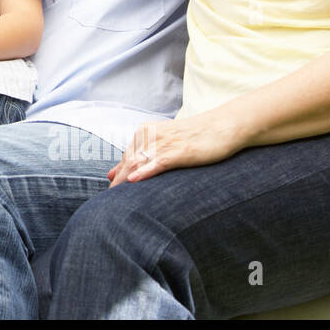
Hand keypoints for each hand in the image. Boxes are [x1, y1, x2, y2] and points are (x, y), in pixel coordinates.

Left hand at [107, 115, 241, 186]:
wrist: (223, 126)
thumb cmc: (194, 137)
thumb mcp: (163, 144)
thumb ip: (138, 157)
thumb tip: (112, 174)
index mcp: (144, 132)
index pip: (125, 158)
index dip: (117, 177)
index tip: (110, 194)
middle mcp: (150, 135)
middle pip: (128, 162)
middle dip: (118, 183)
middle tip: (107, 203)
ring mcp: (164, 142)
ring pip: (139, 163)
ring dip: (125, 181)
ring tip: (114, 199)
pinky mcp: (179, 151)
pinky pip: (158, 162)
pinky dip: (145, 171)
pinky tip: (134, 180)